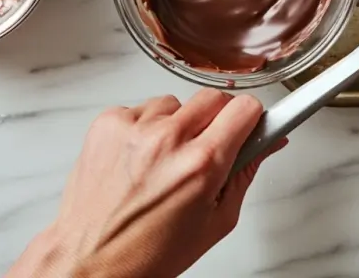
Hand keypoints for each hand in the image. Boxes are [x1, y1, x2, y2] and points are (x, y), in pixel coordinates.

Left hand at [8, 90, 283, 277]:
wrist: (89, 261)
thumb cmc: (149, 253)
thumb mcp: (215, 222)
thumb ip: (245, 173)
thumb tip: (269, 141)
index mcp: (201, 164)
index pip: (245, 108)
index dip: (250, 118)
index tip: (248, 125)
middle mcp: (168, 139)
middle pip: (214, 98)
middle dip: (217, 121)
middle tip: (204, 150)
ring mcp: (135, 127)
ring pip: (177, 102)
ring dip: (177, 124)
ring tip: (163, 161)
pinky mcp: (108, 122)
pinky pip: (142, 108)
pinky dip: (145, 127)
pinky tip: (139, 158)